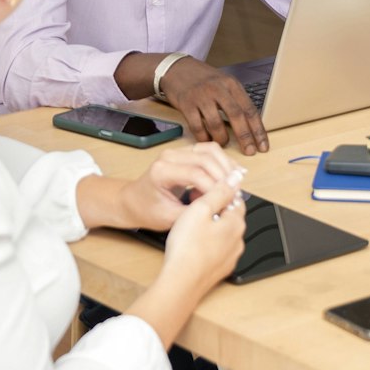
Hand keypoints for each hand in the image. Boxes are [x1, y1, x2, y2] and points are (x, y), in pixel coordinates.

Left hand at [120, 143, 244, 230]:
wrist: (133, 201)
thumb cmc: (147, 210)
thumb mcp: (170, 219)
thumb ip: (194, 212)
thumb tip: (220, 208)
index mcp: (161, 171)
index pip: (196, 174)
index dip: (215, 188)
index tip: (227, 201)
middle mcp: (169, 156)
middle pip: (206, 158)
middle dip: (224, 176)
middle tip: (236, 193)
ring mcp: (177, 152)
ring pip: (211, 150)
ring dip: (226, 165)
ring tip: (236, 183)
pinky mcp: (185, 153)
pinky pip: (209, 151)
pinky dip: (223, 161)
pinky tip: (231, 174)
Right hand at [157, 59, 270, 154]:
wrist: (176, 68)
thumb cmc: (203, 78)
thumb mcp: (224, 83)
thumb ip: (236, 100)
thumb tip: (250, 126)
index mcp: (231, 84)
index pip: (250, 109)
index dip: (258, 130)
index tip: (263, 145)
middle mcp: (218, 89)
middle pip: (236, 116)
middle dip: (245, 137)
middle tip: (249, 151)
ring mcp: (201, 96)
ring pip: (216, 123)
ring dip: (221, 138)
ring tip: (223, 143)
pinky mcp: (186, 103)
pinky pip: (197, 126)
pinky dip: (203, 137)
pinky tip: (206, 139)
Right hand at [157, 184, 247, 297]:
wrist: (181, 282)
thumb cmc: (187, 247)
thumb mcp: (201, 209)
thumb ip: (219, 192)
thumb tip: (234, 178)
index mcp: (236, 223)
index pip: (236, 200)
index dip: (221, 193)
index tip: (205, 192)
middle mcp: (238, 241)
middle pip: (230, 217)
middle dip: (216, 210)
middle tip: (195, 208)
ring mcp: (230, 257)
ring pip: (224, 234)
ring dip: (212, 228)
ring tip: (192, 227)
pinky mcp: (220, 269)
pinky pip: (218, 250)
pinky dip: (209, 244)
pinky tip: (193, 245)